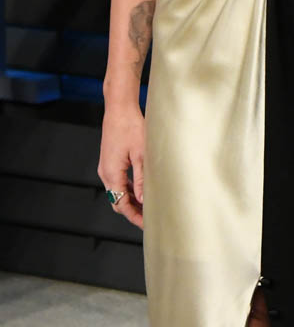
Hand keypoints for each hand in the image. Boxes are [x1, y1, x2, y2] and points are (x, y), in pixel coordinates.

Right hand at [98, 101, 145, 228]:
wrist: (119, 108)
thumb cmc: (130, 126)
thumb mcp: (141, 154)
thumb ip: (142, 178)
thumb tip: (144, 199)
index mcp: (111, 174)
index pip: (121, 204)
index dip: (134, 216)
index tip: (147, 224)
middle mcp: (105, 173)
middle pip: (117, 200)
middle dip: (132, 211)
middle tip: (149, 217)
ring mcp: (106, 167)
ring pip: (117, 191)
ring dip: (130, 200)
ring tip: (147, 205)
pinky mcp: (109, 161)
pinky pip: (117, 181)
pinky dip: (128, 188)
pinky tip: (140, 189)